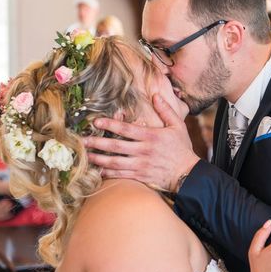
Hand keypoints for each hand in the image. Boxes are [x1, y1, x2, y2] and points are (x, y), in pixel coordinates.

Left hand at [84, 94, 199, 190]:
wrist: (188, 174)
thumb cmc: (182, 149)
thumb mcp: (178, 126)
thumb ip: (166, 110)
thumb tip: (156, 95)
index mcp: (151, 136)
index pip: (126, 129)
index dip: (110, 124)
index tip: (96, 121)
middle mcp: (143, 151)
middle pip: (115, 146)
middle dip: (97, 143)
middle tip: (82, 141)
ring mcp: (141, 165)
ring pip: (115, 162)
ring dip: (99, 159)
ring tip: (85, 156)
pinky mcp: (141, 176)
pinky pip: (121, 175)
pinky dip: (108, 174)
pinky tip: (98, 171)